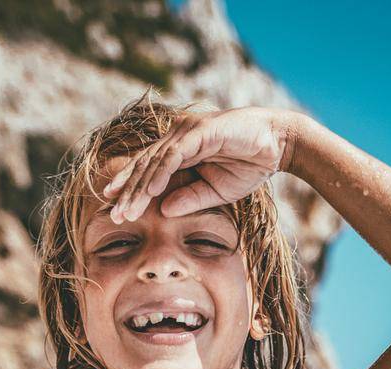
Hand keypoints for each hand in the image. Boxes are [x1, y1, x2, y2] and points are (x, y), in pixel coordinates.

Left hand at [103, 106, 296, 223]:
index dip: (130, 188)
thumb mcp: (214, 191)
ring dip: (140, 187)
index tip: (114, 208)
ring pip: (155, 162)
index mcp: (179, 150)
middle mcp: (178, 137)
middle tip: (113, 215)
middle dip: (128, 192)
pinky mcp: (200, 131)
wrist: (277, 145)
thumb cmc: (247, 165)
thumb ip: (189, 199)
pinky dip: (160, 173)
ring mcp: (188, 132)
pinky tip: (150, 191)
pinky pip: (174, 155)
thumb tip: (163, 211)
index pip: (147, 170)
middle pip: (145, 166)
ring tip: (126, 209)